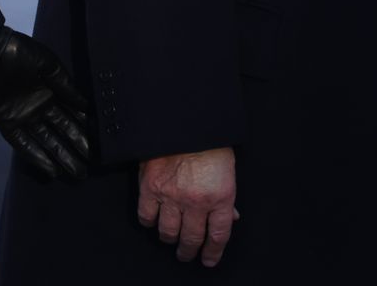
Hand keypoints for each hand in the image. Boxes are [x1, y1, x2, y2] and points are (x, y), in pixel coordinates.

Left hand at [0, 26, 89, 179]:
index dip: (83, 127)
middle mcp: (39, 106)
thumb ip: (65, 84)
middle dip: (76, 147)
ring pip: (46, 141)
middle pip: (61, 131)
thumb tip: (86, 104)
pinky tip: (52, 170)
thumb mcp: (47, 63)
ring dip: (61, 156)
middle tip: (90, 165)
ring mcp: (23, 117)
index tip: (100, 141)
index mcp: (50, 91)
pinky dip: (37, 157)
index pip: (70, 113)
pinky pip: (23, 144)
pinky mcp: (7, 124)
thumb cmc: (19, 52)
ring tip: (77, 173)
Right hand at [137, 147, 238, 267]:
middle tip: (187, 253)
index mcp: (220, 196)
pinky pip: (146, 216)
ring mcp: (172, 195)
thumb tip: (229, 217)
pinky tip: (153, 219)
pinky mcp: (151, 186)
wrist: (185, 117)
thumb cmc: (208, 138)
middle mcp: (196, 201)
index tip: (208, 259)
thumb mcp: (227, 168)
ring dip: (170, 239)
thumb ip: (226, 196)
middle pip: (192, 239)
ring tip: (170, 239)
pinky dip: (149, 221)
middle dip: (190, 250)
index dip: (213, 252)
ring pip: (168, 232)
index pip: (218, 235)